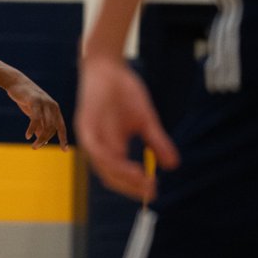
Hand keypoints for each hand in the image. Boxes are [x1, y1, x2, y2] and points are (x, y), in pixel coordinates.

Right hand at [5, 75, 67, 148]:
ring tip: (33, 146)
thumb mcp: (35, 113)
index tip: (65, 151)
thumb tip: (43, 140)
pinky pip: (36, 119)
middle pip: (52, 128)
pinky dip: (32, 129)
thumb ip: (40, 125)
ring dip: (40, 138)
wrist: (16, 83)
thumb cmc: (26, 99)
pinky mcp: (35, 101)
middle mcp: (52, 106)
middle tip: (35, 148)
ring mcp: (44, 103)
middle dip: (45, 140)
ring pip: (46, 125)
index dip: (63, 139)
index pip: (61, 127)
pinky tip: (28, 136)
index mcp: (55, 109)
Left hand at [74, 53, 178, 200]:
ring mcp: (90, 137)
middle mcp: (98, 146)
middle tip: (150, 190)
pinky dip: (107, 157)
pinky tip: (123, 161)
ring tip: (142, 179)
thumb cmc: (124, 91)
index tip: (154, 192)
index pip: (120, 176)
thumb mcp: (145, 120)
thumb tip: (173, 165)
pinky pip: (93, 147)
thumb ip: (156, 141)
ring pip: (102, 165)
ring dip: (122, 175)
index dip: (135, 187)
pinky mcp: (84, 125)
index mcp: (111, 148)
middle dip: (130, 186)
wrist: (107, 65)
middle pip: (110, 177)